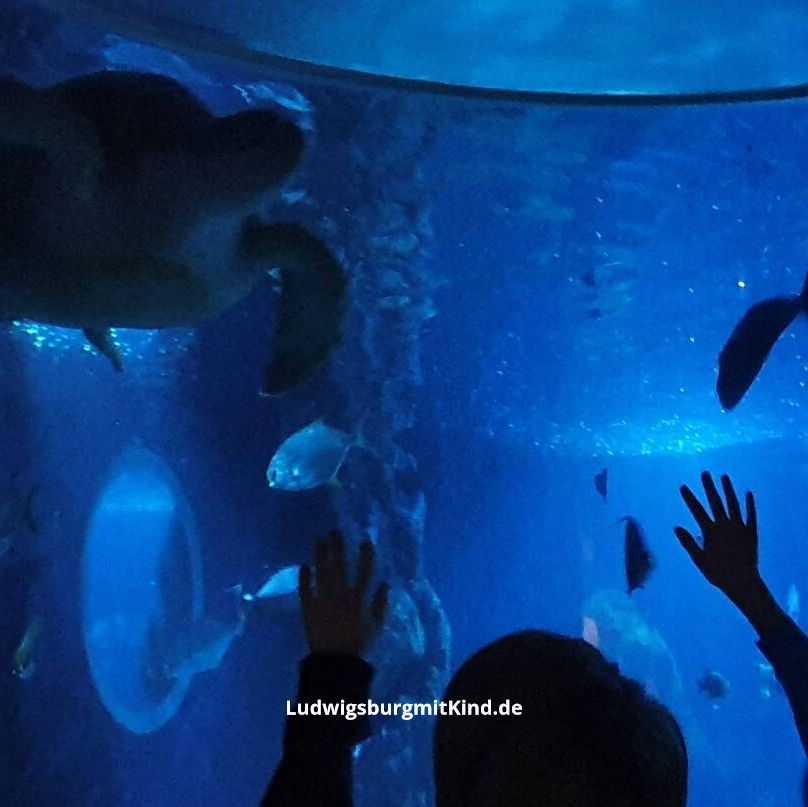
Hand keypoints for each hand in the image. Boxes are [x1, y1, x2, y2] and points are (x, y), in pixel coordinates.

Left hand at [299, 530, 388, 656]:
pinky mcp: (309, 608)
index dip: (365, 555)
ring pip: (322, 573)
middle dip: (338, 547)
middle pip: (339, 566)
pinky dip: (305, 577)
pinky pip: (306, 589)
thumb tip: (385, 583)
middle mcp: (340, 594)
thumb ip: (381, 603)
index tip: (365, 541)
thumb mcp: (377, 625)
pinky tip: (304, 565)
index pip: (364, 571)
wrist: (335, 662)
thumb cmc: (359, 644)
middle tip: (335, 532)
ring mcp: (323, 600)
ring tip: (320, 540)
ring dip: (321, 555)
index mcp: (358, 598)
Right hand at [675, 472, 762, 606]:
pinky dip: (750, 504)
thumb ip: (688, 542)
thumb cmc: (718, 573)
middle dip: (709, 487)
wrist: (743, 583)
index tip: (683, 486)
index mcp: (711, 532)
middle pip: (716, 502)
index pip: (697, 511)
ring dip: (728, 490)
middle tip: (705, 473)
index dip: (689, 498)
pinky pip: (751, 515)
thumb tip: (676, 527)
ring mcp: (739, 528)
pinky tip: (748, 493)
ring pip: (733, 504)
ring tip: (724, 476)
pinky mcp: (752, 533)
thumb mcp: (699, 560)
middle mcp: (725, 526)